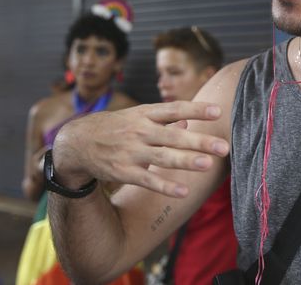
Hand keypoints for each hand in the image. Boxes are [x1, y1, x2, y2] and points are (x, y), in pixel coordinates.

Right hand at [51, 101, 228, 197]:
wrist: (77, 142)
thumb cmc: (116, 127)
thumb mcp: (138, 116)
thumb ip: (165, 120)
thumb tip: (189, 122)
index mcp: (145, 114)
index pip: (175, 109)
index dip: (196, 110)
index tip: (218, 111)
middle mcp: (140, 131)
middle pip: (174, 136)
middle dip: (199, 142)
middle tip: (223, 147)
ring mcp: (131, 151)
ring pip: (163, 157)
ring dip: (187, 161)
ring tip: (208, 164)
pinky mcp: (123, 172)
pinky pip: (148, 180)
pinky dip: (165, 186)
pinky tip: (183, 191)